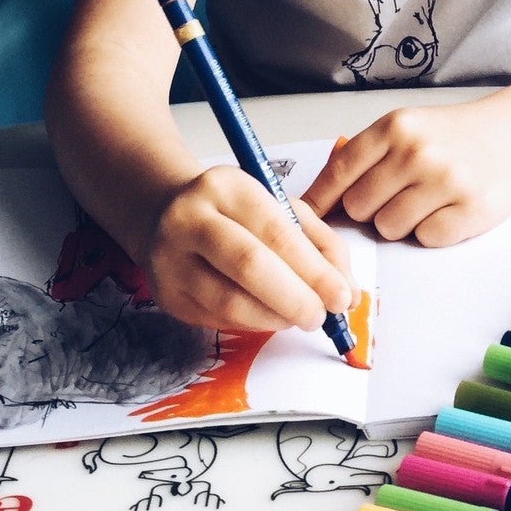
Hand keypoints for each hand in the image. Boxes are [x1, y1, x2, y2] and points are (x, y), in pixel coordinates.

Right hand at [142, 165, 357, 332]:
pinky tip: (269, 316)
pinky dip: (252, 324)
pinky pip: (217, 320)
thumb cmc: (233, 210)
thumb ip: (318, 242)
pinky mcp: (167, 296)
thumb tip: (348, 291)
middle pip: (248, 265)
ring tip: (298, 317)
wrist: (162, 212)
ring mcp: (171, 260)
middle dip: (294, 298)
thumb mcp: (276, 206)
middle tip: (320, 317)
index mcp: (227, 186)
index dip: (313, 269)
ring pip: (230, 302)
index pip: (275, 231)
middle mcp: (191, 219)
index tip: (341, 296)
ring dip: (275, 318)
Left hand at [302, 100, 510, 246]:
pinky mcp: (472, 210)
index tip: (304, 220)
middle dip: (371, 209)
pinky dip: (432, 231)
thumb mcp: (406, 128)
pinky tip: (448, 208)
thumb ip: (365, 157)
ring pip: (389, 228)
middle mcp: (418, 151)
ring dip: (402, 222)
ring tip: (427, 199)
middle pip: (360, 207)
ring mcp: (446, 181)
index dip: (318, 200)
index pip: (339, 171)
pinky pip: (426, 240)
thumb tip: (316, 200)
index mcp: (396, 126)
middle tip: (398, 194)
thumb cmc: (453, 135)